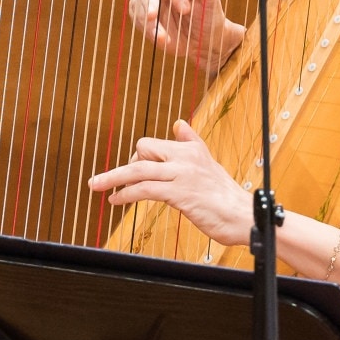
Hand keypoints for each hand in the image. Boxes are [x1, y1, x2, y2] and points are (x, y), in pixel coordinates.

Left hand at [88, 119, 252, 245]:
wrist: (244, 216)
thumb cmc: (224, 196)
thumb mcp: (208, 163)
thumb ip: (191, 143)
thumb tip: (178, 123)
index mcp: (191, 148)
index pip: (152, 143)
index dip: (137, 158)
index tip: (132, 174)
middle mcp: (186, 157)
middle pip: (142, 149)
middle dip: (123, 167)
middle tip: (109, 182)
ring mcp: (182, 175)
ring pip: (138, 169)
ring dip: (112, 178)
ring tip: (95, 186)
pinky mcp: (180, 194)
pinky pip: (144, 190)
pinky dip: (126, 194)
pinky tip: (116, 201)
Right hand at [127, 0, 244, 71]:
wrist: (203, 40)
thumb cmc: (208, 15)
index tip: (186, 10)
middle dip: (150, 1)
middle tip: (154, 17)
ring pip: (139, 0)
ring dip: (148, 20)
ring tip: (163, 38)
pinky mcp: (140, 9)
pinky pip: (137, 16)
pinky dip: (147, 29)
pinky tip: (160, 39)